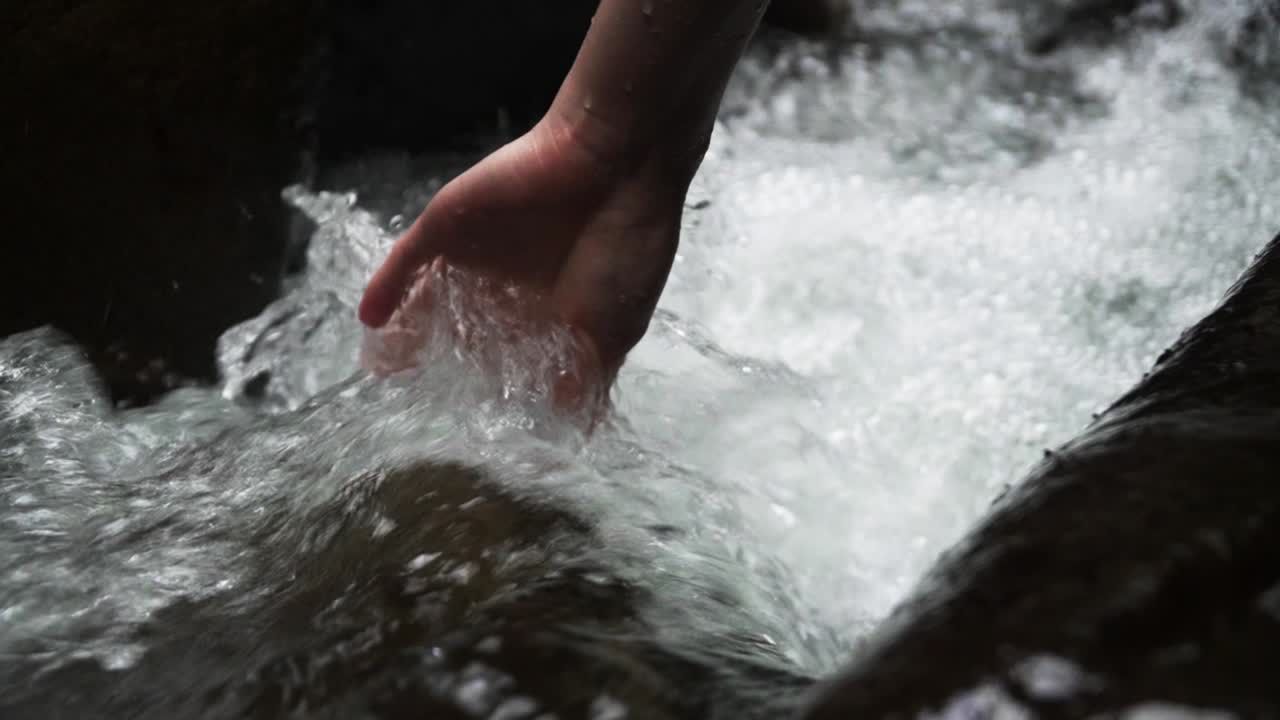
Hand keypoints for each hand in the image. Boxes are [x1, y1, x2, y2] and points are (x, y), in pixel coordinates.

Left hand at [358, 116, 688, 389]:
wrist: (620, 163)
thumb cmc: (625, 246)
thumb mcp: (614, 331)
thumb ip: (584, 380)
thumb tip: (572, 432)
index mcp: (550, 310)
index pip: (508, 358)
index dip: (489, 387)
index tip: (472, 422)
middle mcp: (508, 285)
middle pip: (461, 332)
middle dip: (440, 365)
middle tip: (418, 402)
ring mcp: (475, 255)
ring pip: (428, 300)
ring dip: (406, 334)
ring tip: (383, 370)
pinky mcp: (449, 226)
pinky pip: (407, 260)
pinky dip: (386, 289)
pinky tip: (371, 320)